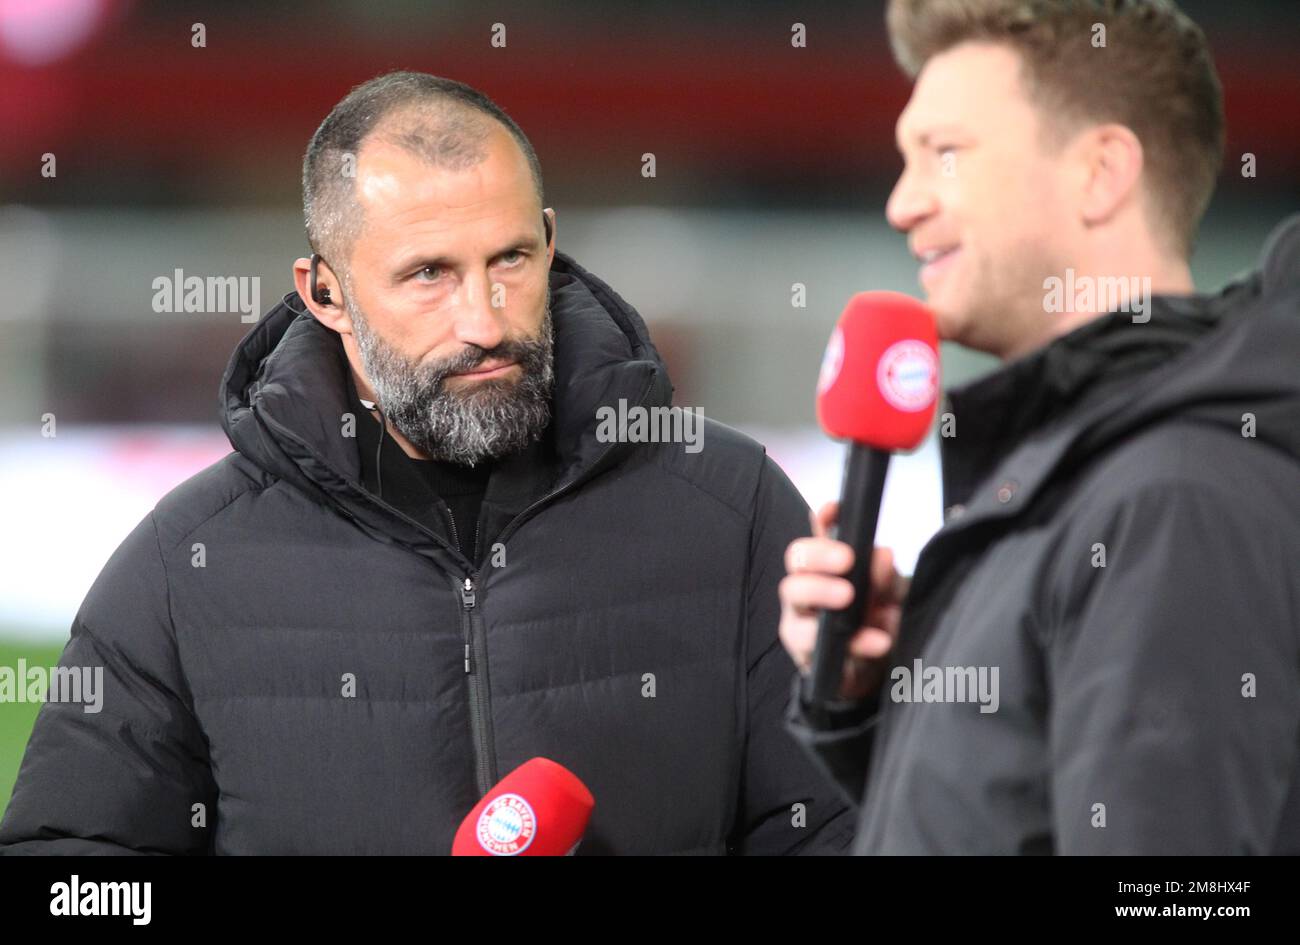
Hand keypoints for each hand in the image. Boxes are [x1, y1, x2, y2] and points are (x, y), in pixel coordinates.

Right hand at [778, 501, 908, 701]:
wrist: (873, 678)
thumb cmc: (876, 625)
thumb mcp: (891, 598)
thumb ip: (886, 576)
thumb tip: (882, 554)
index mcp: (828, 567)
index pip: (818, 534)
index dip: (823, 519)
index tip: (834, 510)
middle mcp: (807, 587)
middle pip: (795, 558)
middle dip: (819, 554)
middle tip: (846, 560)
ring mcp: (799, 619)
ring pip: (793, 595)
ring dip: (821, 591)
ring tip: (849, 596)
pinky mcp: (803, 652)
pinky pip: (816, 643)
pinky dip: (853, 641)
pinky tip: (877, 641)